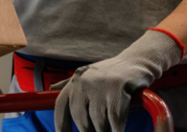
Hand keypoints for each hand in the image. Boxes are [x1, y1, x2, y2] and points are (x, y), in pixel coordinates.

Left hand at [53, 31, 182, 131]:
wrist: (136, 61)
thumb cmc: (110, 72)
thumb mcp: (87, 75)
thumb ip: (69, 84)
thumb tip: (50, 89)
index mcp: (75, 80)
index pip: (61, 106)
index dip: (60, 124)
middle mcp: (84, 82)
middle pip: (80, 119)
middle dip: (87, 131)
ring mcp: (100, 86)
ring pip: (98, 122)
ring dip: (104, 131)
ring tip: (109, 130)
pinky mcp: (117, 91)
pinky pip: (114, 120)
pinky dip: (117, 130)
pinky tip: (119, 130)